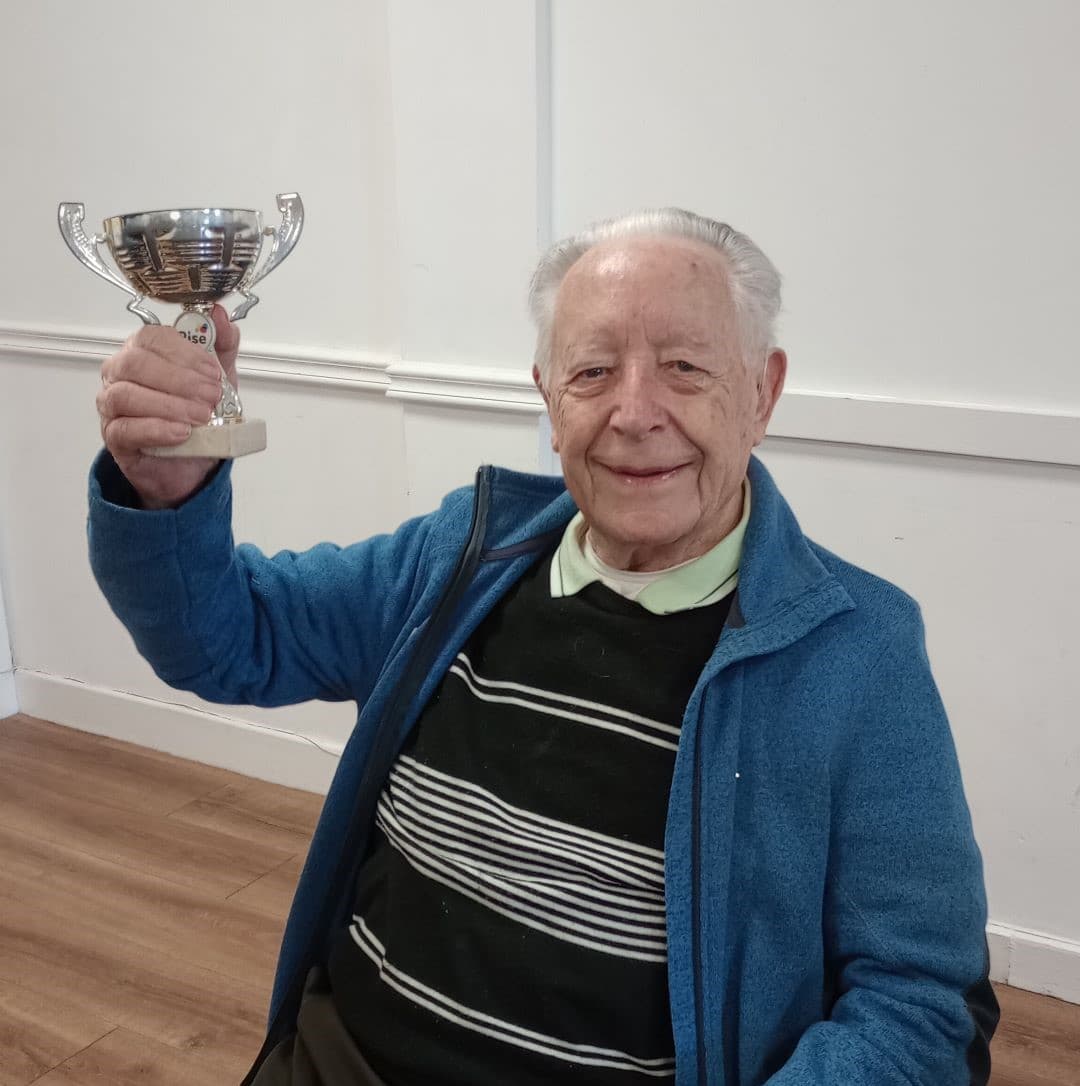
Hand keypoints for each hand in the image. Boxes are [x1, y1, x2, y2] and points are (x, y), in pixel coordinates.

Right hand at [97, 305, 240, 508]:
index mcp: (142, 350)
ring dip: (170, 405)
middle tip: (212, 397)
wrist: (192, 461)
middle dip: (179, 379)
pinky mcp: (114, 437)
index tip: (214, 372)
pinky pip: (125, 429)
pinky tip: (182, 433)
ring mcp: (111, 405)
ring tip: (202, 417)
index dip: (184, 353)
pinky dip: (156, 429)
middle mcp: (120, 373)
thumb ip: (222, 346)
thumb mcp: (219, 378)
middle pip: (136, 363)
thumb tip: (220, 314)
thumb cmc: (198, 412)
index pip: (152, 338)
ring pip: (127, 395)